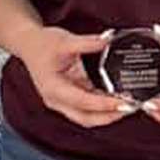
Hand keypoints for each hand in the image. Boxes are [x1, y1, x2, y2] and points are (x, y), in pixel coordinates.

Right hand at [12, 26, 133, 128]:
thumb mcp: (65, 40)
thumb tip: (109, 41)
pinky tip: (115, 98)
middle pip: (86, 118)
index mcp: (54, 89)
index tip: (123, 102)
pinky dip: (101, 106)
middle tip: (131, 108)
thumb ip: (87, 43)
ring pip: (87, 116)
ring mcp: (62, 102)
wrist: (28, 45)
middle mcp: (57, 100)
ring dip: (106, 114)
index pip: (83, 102)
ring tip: (128, 104)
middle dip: (109, 116)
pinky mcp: (68, 98)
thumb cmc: (42, 44)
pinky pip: (86, 108)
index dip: (104, 104)